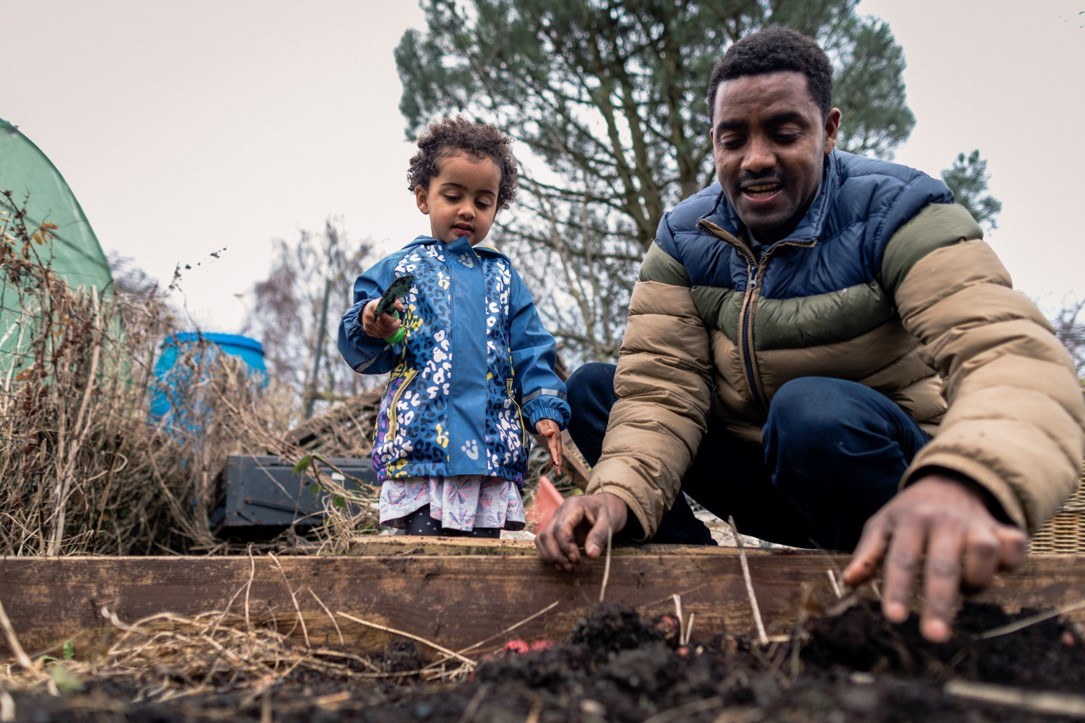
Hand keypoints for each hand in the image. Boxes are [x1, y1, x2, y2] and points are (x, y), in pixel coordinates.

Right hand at [362, 298, 404, 339]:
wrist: (367, 310)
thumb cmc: (381, 306)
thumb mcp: (388, 302)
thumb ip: (396, 303)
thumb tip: (402, 308)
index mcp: (373, 307)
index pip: (384, 317)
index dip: (392, 320)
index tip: (397, 318)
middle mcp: (369, 317)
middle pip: (385, 327)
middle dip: (395, 326)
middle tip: (399, 323)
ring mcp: (367, 325)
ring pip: (383, 333)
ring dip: (392, 331)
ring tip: (396, 327)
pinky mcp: (368, 331)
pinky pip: (380, 336)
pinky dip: (387, 334)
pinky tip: (391, 330)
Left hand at [534, 419, 563, 473]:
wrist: (548, 416)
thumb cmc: (543, 420)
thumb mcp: (542, 423)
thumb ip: (545, 429)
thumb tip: (551, 432)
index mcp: (554, 437)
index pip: (555, 448)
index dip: (555, 456)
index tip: (556, 464)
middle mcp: (557, 441)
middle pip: (559, 454)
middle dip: (559, 464)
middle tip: (558, 473)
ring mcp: (557, 442)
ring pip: (558, 455)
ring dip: (557, 464)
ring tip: (558, 474)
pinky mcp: (554, 443)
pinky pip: (554, 453)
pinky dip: (553, 460)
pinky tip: (550, 466)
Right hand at [535, 492, 627, 570]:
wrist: (607, 504)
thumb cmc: (609, 510)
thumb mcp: (609, 521)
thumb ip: (600, 536)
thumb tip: (591, 555)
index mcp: (573, 506)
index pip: (560, 528)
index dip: (566, 546)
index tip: (577, 559)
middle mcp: (560, 512)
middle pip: (547, 534)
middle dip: (556, 554)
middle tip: (571, 567)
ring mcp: (555, 520)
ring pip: (542, 539)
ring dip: (551, 555)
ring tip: (567, 567)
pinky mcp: (555, 529)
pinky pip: (544, 542)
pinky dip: (549, 554)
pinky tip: (561, 563)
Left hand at [842, 473, 1026, 642]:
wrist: (949, 481)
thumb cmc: (910, 512)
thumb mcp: (882, 523)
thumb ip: (867, 552)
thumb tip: (848, 582)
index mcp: (910, 521)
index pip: (901, 559)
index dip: (898, 589)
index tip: (895, 619)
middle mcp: (944, 521)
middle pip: (943, 565)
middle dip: (939, 602)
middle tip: (934, 637)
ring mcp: (976, 523)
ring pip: (983, 552)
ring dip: (976, 579)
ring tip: (966, 589)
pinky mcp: (1003, 528)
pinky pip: (1014, 546)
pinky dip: (1011, 562)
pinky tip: (998, 570)